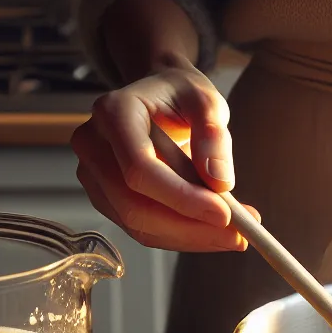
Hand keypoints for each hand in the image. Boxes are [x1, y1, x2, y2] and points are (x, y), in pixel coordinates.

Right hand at [72, 61, 245, 251]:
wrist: (158, 96)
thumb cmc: (180, 95)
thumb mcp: (206, 100)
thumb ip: (213, 135)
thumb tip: (219, 182)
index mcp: (114, 112)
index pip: (140, 167)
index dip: (181, 196)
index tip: (224, 214)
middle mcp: (93, 145)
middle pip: (134, 205)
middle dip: (189, 228)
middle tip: (238, 236)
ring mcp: (93, 175)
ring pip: (137, 225)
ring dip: (188, 237)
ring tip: (233, 234)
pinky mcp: (103, 197)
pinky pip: (140, 229)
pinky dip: (178, 236)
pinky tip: (209, 230)